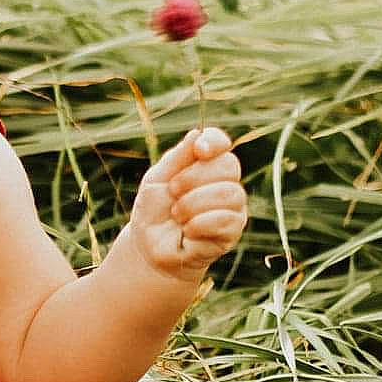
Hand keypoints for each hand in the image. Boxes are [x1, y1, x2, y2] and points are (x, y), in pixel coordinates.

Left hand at [126, 126, 246, 288]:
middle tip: (172, 191)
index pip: (222, 143)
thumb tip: (197, 133)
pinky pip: (227, 220)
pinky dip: (200, 223)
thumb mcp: (157, 178)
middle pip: (229, 165)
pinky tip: (187, 230)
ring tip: (177, 214)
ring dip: (195, 203)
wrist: (149, 247)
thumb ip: (177, 157)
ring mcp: (232, 207)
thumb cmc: (154, 210)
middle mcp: (225, 183)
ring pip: (230, 193)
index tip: (200, 150)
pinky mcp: (232, 232)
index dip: (215, 142)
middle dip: (194, 177)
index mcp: (206, 165)